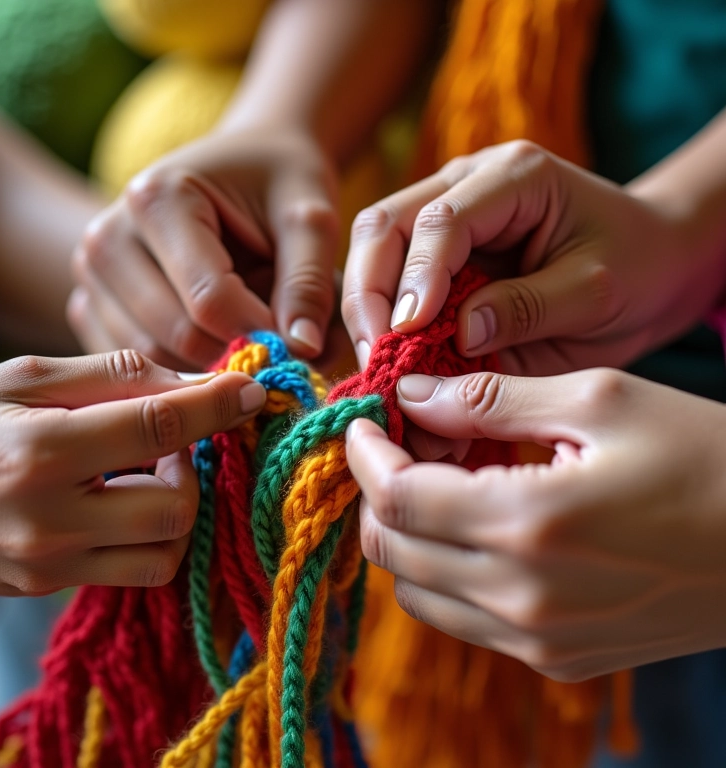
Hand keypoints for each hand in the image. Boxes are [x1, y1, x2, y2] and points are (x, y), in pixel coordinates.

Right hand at [0, 350, 265, 594]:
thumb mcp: (23, 377)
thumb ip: (112, 376)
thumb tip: (194, 381)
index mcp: (40, 449)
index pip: (156, 425)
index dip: (215, 404)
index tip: (250, 389)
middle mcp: (50, 517)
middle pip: (175, 504)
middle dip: (191, 464)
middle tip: (168, 436)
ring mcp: (51, 562)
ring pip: (166, 548)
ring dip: (178, 503)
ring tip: (145, 469)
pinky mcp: (51, 585)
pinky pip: (138, 569)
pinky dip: (154, 534)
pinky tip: (129, 500)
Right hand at [68, 127, 338, 368]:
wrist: (249, 160)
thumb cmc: (281, 183)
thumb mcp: (310, 218)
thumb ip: (309, 283)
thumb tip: (302, 351)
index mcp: (157, 199)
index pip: (209, 301)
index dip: (261, 333)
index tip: (300, 339)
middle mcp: (108, 237)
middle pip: (174, 336)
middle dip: (235, 350)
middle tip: (276, 335)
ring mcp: (92, 274)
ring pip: (153, 357)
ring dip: (210, 362)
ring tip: (245, 324)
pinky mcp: (94, 303)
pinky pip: (137, 361)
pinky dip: (181, 366)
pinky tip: (216, 338)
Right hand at [342, 140, 725, 372]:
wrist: (650, 262)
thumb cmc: (635, 269)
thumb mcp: (596, 293)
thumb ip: (528, 308)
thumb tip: (458, 333)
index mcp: (516, 177)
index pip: (442, 219)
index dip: (417, 278)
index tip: (407, 335)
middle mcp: (469, 182)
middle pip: (384, 224)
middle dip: (369, 293)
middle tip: (377, 356)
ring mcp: (447, 211)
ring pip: (374, 247)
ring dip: (366, 306)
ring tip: (379, 361)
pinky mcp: (439, 250)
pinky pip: (391, 275)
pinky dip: (381, 317)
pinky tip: (391, 355)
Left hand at [346, 369, 725, 680]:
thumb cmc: (705, 458)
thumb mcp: (599, 400)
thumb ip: (492, 400)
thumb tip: (413, 395)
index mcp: (529, 525)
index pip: (396, 499)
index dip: (364, 456)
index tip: (362, 421)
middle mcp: (522, 599)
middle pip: (392, 552)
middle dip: (377, 493)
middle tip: (397, 446)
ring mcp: (538, 640)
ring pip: (417, 593)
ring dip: (407, 534)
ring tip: (437, 482)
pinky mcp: (556, 658)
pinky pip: (463, 618)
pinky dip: (445, 570)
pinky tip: (476, 525)